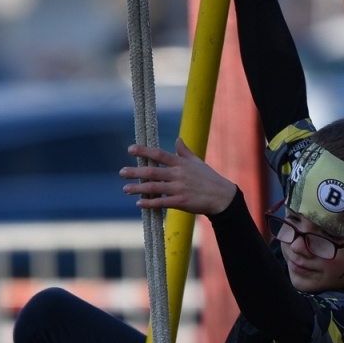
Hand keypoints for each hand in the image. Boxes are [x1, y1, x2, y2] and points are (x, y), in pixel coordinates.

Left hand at [121, 140, 236, 216]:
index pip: (159, 154)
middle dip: (135, 171)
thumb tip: (178, 139)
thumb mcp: (197, 162)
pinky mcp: (181, 202)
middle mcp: (178, 174)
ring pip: (154, 187)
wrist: (222, 196)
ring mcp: (179, 188)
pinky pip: (161, 202)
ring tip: (125, 188)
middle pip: (152, 171)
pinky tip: (139, 203)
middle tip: (121, 172)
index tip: (130, 149)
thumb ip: (185, 152)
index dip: (144, 151)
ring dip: (138, 188)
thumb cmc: (209, 178)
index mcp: (181, 163)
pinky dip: (149, 203)